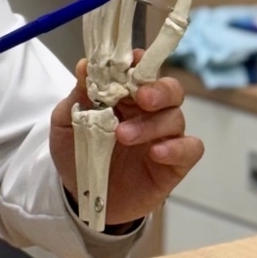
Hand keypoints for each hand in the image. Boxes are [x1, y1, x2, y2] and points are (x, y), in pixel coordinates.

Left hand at [50, 53, 203, 225]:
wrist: (82, 197)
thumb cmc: (76, 154)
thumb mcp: (66, 123)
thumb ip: (77, 95)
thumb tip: (85, 65)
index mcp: (124, 97)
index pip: (141, 72)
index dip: (140, 63)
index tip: (131, 60)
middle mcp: (149, 113)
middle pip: (170, 89)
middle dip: (158, 89)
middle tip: (141, 98)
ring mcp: (164, 137)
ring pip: (176, 118)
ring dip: (151, 124)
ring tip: (122, 136)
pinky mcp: (174, 164)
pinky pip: (190, 149)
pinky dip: (177, 148)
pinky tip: (156, 153)